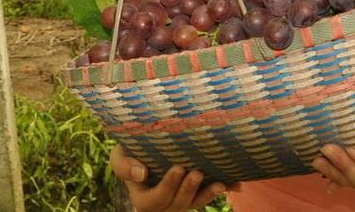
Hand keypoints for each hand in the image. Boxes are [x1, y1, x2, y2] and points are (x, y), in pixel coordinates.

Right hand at [110, 144, 237, 211]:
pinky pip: (207, 195)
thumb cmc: (129, 153)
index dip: (168, 187)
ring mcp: (180, 200)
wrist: (144, 150)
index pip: (156, 200)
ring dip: (207, 195)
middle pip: (178, 204)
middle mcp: (163, 205)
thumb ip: (123, 166)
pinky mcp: (194, 192)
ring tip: (219, 183)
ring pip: (194, 203)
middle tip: (197, 172)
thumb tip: (141, 174)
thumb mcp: (119, 156)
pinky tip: (235, 184)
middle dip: (189, 190)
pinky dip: (222, 189)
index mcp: (143, 199)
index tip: (178, 168)